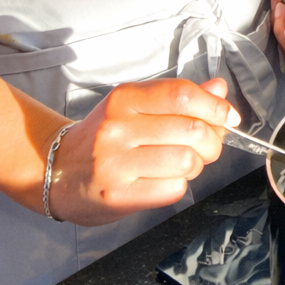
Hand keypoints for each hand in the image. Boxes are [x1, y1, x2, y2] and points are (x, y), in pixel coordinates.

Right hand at [46, 78, 236, 225]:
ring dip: (196, 165)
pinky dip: (180, 185)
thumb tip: (219, 88)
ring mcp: (116, 163)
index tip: (227, 116)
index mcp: (125, 99)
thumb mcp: (136, 106)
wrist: (58, 171)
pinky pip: (173, 189)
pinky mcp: (118, 195)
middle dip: (212, 141)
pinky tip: (165, 179)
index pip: (182, 95)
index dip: (215, 106)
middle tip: (206, 145)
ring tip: (183, 163)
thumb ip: (180, 97)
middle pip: (192, 131)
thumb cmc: (105, 136)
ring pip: (187, 161)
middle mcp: (119, 128)